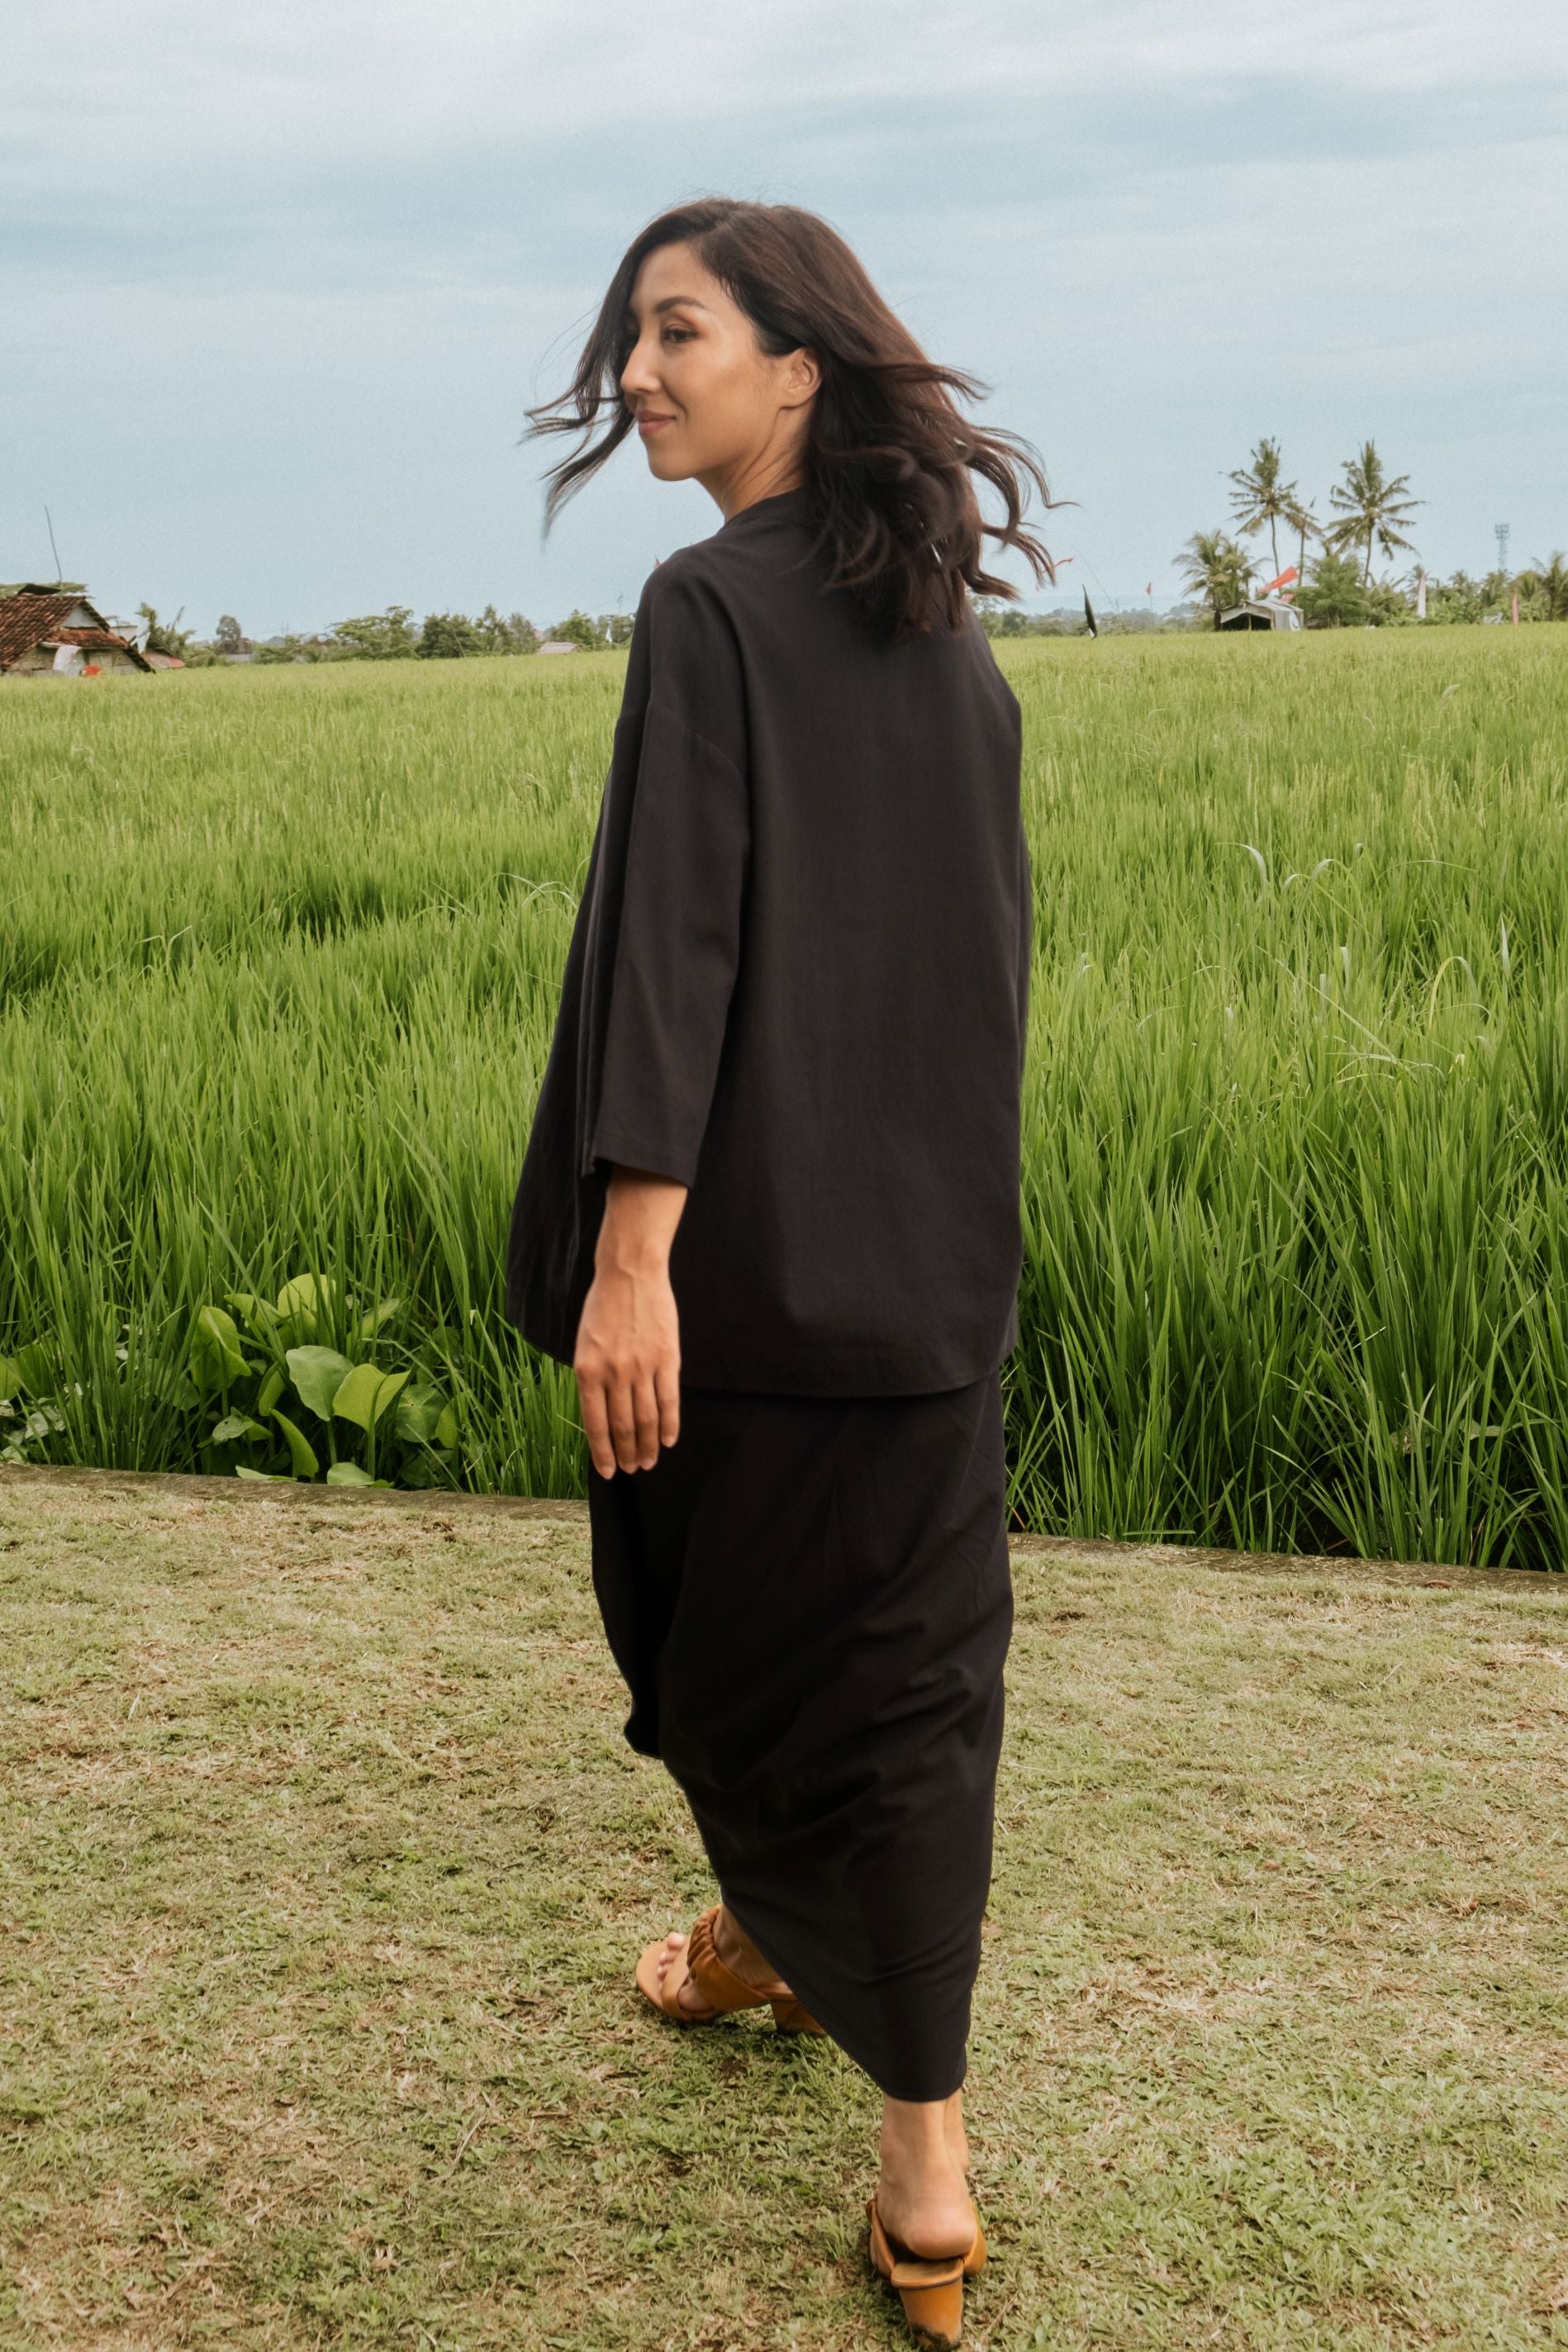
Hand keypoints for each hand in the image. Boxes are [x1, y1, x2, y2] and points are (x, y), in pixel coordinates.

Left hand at [574, 1168, 686, 1476]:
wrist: (630, 1272)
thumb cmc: (603, 1306)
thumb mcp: (584, 1343)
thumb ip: (592, 1377)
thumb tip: (602, 1414)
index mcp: (587, 1371)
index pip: (595, 1424)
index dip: (603, 1453)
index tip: (609, 1472)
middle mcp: (613, 1374)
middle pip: (622, 1426)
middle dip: (627, 1454)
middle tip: (633, 1470)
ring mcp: (641, 1367)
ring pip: (645, 1419)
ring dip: (647, 1445)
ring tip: (649, 1461)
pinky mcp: (666, 1358)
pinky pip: (668, 1400)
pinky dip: (669, 1425)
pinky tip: (668, 1440)